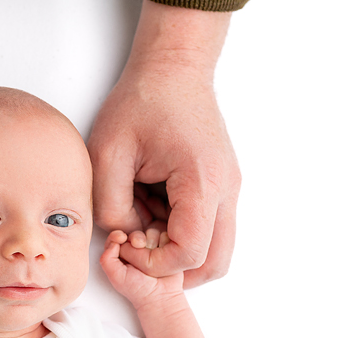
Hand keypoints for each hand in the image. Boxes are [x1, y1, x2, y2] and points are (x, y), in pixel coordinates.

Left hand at [88, 1, 239, 287]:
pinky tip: (152, 210)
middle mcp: (226, 190)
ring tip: (143, 226)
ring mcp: (229, 189)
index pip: (189, 253)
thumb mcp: (108, 153)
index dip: (152, 263)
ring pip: (216, 251)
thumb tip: (124, 236)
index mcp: (202, 181)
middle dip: (171, 270)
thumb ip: (110, 204)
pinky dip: (182, 235)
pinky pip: (210, 230)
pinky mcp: (221, 187)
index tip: (124, 244)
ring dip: (178, 254)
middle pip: (214, 264)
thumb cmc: (141, 101)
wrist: (173, 68)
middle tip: (137, 249)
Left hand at [100, 229, 183, 307]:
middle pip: (135, 233)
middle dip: (137, 238)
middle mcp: (137, 251)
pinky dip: (165, 242)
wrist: (161, 297)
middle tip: (140, 246)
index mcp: (121, 255)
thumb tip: (115, 240)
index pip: (116, 237)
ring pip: (151, 233)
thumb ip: (107, 258)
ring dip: (153, 241)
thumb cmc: (138, 289)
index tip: (122, 237)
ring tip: (155, 257)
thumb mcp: (116, 276)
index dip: (117, 235)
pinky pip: (166, 236)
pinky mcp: (166, 249)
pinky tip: (164, 255)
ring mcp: (152, 250)